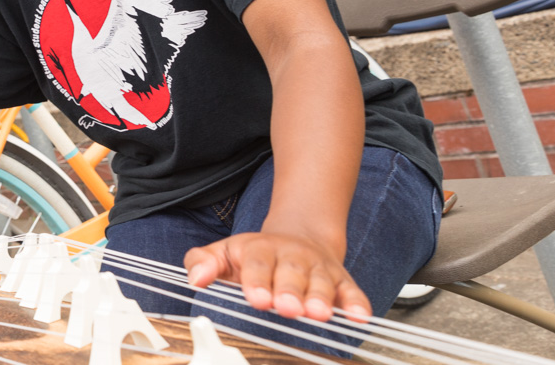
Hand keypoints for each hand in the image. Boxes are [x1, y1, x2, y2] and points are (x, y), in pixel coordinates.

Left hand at [184, 231, 369, 321]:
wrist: (297, 237)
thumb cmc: (254, 254)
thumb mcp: (223, 252)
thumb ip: (202, 262)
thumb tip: (195, 280)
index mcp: (261, 249)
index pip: (258, 264)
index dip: (257, 281)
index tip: (257, 299)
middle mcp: (292, 257)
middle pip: (291, 274)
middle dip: (290, 292)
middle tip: (287, 309)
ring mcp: (318, 268)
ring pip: (321, 282)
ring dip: (321, 298)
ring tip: (318, 314)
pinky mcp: (341, 280)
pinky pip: (351, 290)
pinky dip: (356, 303)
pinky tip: (359, 317)